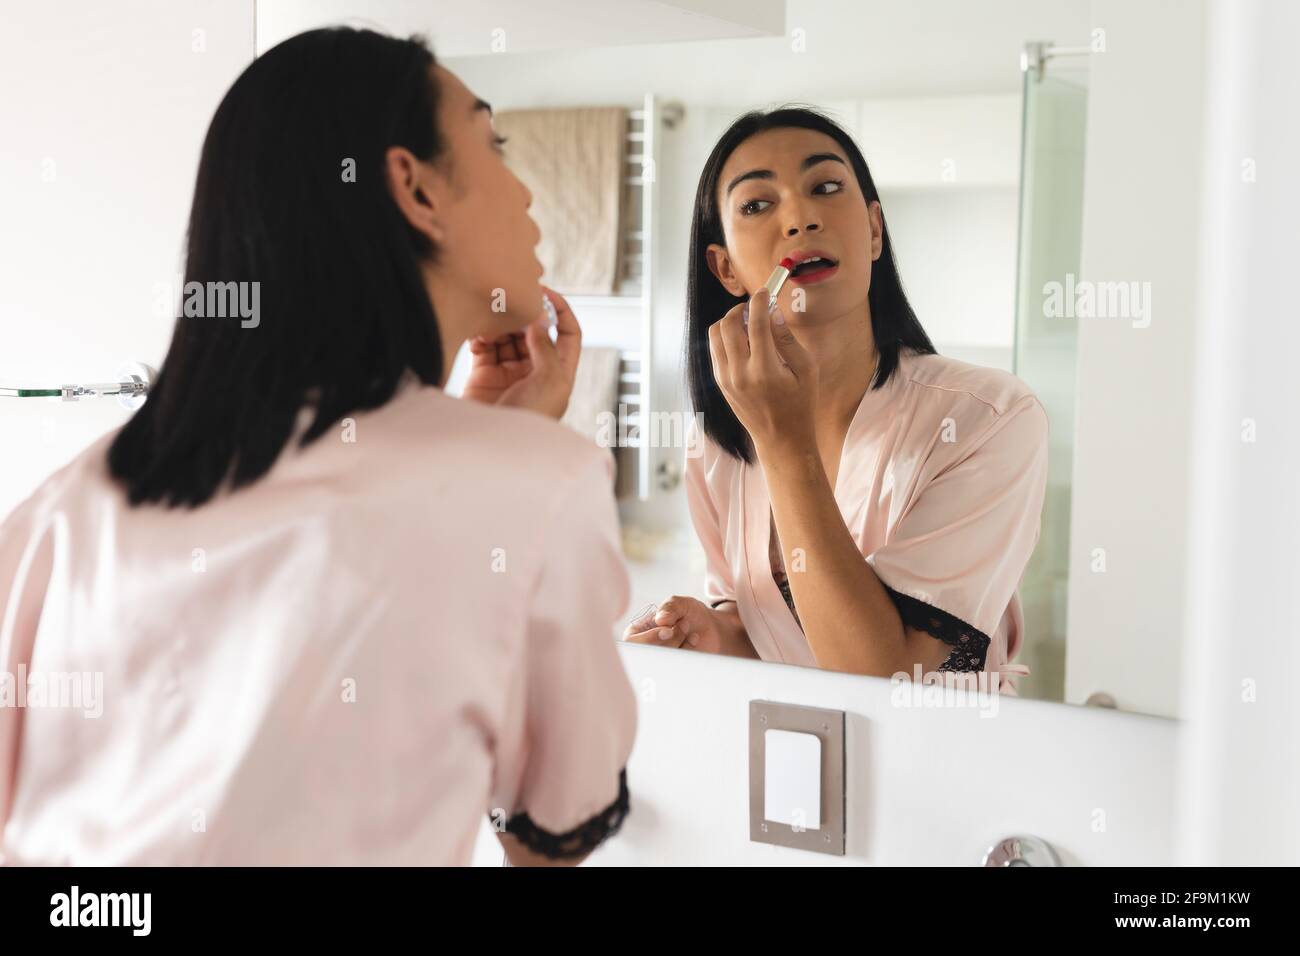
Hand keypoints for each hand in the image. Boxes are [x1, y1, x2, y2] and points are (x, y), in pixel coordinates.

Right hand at [461, 287, 580, 419]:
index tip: (546, 293)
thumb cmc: (532, 421)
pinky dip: (481, 335)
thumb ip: (546, 348)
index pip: (569, 333)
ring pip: (508, 335)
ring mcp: (509, 372)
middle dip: (525, 314)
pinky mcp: (484, 374)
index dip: (562, 311)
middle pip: (535, 330)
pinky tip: (478, 333)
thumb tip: (539, 320)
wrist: (493, 447)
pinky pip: (485, 346)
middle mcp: (536, 370)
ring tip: (491, 319)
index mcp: (560, 372)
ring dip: (501, 324)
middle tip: (511, 301)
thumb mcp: (551, 382)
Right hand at [622, 595, 755, 656]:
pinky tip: (693, 640)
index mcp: (638, 631)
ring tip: (688, 629)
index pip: (633, 641)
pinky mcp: (675, 668)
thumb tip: (660, 620)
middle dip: (669, 640)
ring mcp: (661, 659)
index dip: (649, 638)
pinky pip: (678, 666)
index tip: (668, 630)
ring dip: (680, 642)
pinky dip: (688, 651)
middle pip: (648, 654)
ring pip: (663, 661)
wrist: (712, 627)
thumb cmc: (690, 613)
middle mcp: (646, 648)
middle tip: (684, 625)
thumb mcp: (680, 604)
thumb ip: (670, 608)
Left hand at [707, 289, 817, 451]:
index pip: (756, 323)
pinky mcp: (720, 383)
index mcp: (765, 369)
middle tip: (756, 306)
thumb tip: (773, 313)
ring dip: (729, 321)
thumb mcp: (806, 370)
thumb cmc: (800, 404)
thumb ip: (788, 339)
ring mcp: (726, 379)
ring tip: (747, 321)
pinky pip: (715, 349)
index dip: (760, 301)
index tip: (765, 291)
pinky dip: (725, 336)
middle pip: (728, 324)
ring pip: (715, 334)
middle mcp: (740, 373)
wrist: (781, 438)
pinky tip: (742, 338)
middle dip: (741, 308)